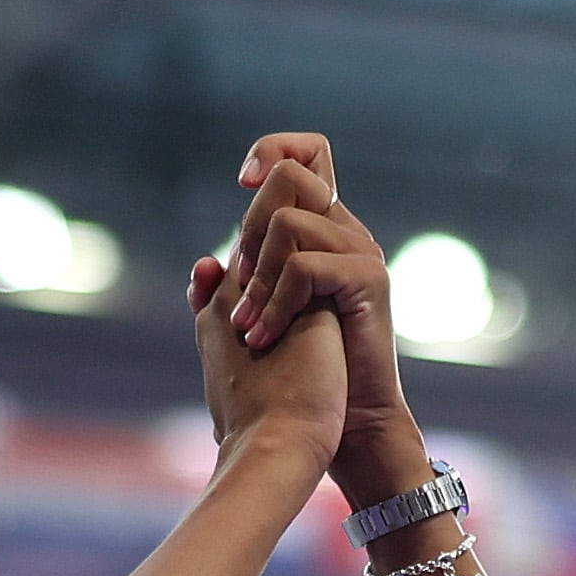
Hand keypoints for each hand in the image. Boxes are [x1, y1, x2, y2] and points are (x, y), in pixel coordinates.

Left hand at [220, 132, 427, 509]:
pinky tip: (267, 335)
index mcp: (323, 234)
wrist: (334, 426)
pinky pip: (305, 265)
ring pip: (290, 222)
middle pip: (294, 175)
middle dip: (250, 228)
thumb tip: (206, 264)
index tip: (241, 181)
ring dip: (258, 277)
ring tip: (252, 325)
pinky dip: (275, 302)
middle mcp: (347, 234)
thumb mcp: (252, 322)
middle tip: (242, 284)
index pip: (308, 154)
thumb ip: (232, 290)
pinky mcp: (369, 280)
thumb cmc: (295, 381)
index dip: (272, 149)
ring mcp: (362, 254)